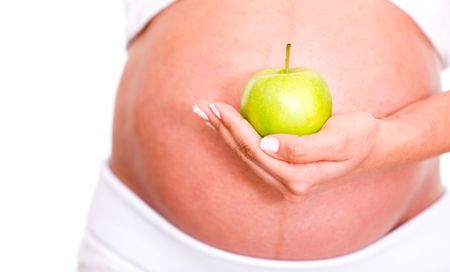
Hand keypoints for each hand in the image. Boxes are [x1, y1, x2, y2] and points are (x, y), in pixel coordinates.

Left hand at [192, 100, 383, 200]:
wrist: (375, 148)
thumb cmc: (361, 138)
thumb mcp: (339, 139)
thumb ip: (303, 147)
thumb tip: (267, 145)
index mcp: (298, 179)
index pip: (256, 151)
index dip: (234, 128)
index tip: (219, 107)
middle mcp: (288, 185)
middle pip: (245, 155)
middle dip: (222, 130)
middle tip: (202, 107)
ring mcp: (286, 181)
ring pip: (247, 156)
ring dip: (225, 134)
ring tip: (207, 115)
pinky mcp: (286, 171)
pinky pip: (256, 154)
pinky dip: (238, 138)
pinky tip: (226, 126)